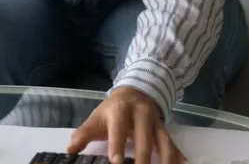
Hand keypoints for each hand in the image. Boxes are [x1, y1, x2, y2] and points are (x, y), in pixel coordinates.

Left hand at [67, 87, 186, 163]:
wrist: (136, 91)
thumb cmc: (113, 110)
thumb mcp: (97, 117)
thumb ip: (83, 134)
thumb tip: (69, 151)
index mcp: (121, 111)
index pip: (118, 130)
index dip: (117, 146)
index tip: (116, 162)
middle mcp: (141, 116)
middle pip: (144, 139)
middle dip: (143, 158)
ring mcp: (156, 124)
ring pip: (163, 144)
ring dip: (165, 160)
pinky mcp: (165, 131)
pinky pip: (173, 145)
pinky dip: (179, 156)